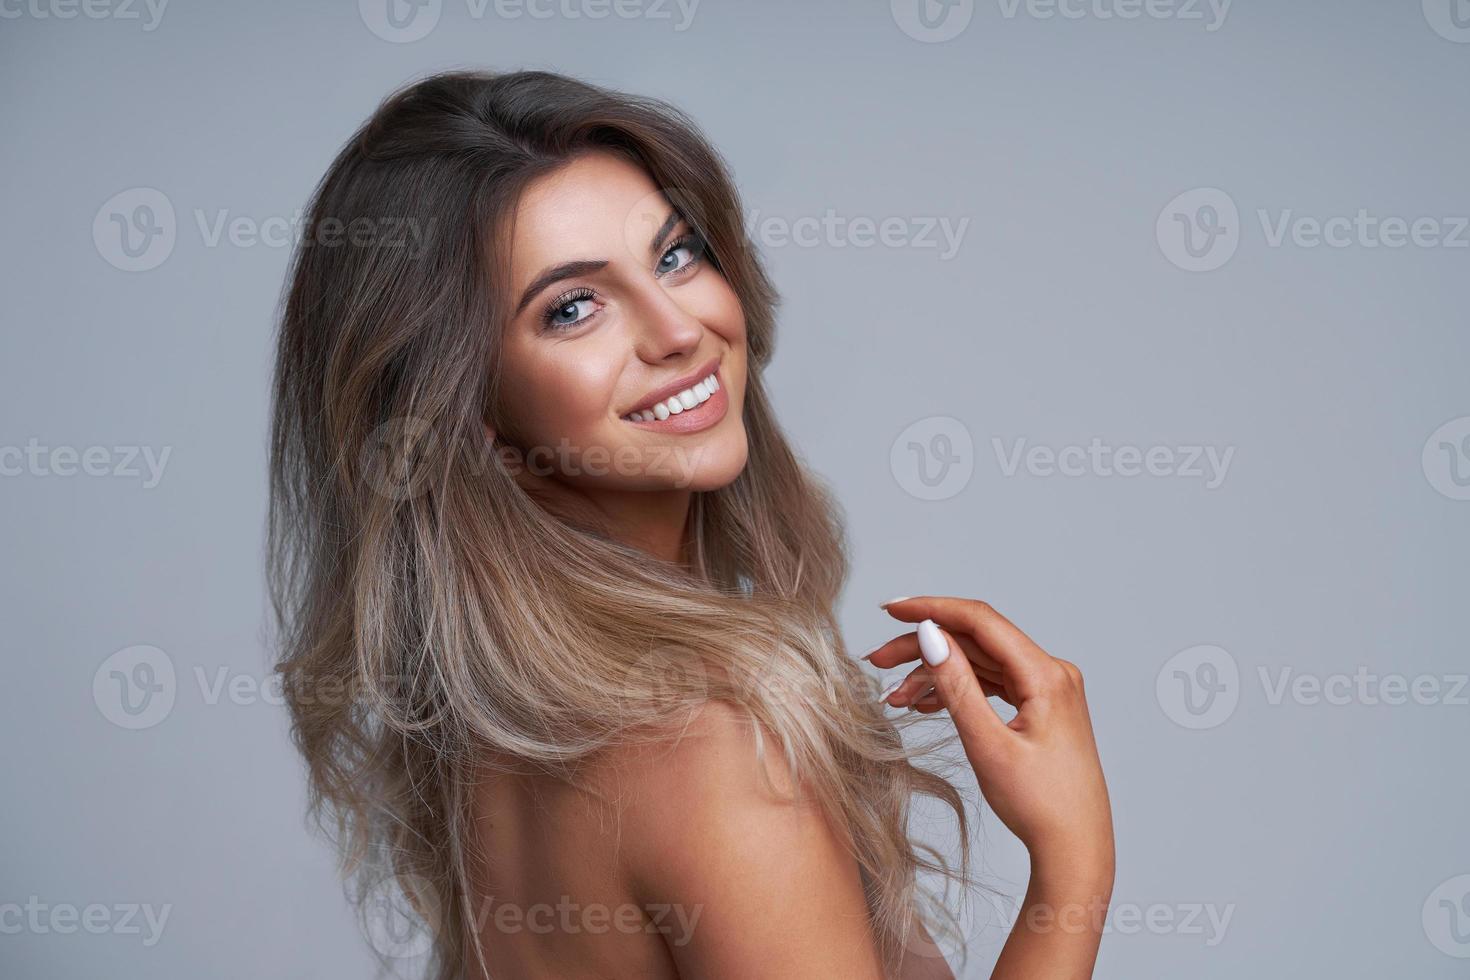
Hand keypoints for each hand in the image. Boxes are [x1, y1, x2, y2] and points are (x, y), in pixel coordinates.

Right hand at [868, 597, 1112, 870]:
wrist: (1075, 848)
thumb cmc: (1040, 804)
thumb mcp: (987, 744)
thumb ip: (957, 686)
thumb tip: (929, 634)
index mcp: (1046, 675)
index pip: (980, 621)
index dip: (931, 609)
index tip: (890, 609)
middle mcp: (1051, 673)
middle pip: (976, 641)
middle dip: (923, 647)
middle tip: (877, 662)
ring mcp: (1048, 689)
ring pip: (980, 663)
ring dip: (936, 674)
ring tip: (896, 698)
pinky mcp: (1041, 707)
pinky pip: (992, 684)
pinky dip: (958, 690)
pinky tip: (926, 704)